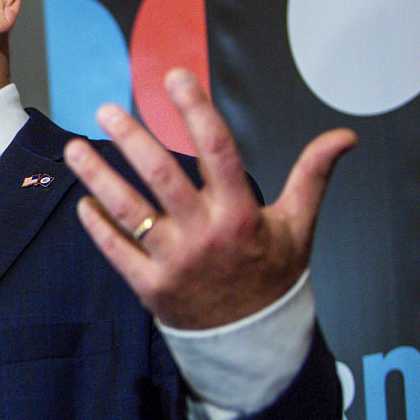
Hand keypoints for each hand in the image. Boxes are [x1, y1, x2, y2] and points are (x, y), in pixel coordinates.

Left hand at [63, 68, 355, 329]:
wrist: (253, 340)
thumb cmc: (272, 274)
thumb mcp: (299, 225)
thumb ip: (314, 176)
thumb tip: (344, 137)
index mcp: (241, 214)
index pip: (217, 150)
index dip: (196, 111)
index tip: (175, 79)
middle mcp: (204, 234)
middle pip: (162, 176)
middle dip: (131, 139)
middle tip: (106, 109)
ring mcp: (173, 261)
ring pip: (128, 211)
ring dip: (97, 177)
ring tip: (74, 148)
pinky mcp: (149, 286)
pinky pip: (116, 250)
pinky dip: (96, 226)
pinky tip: (82, 202)